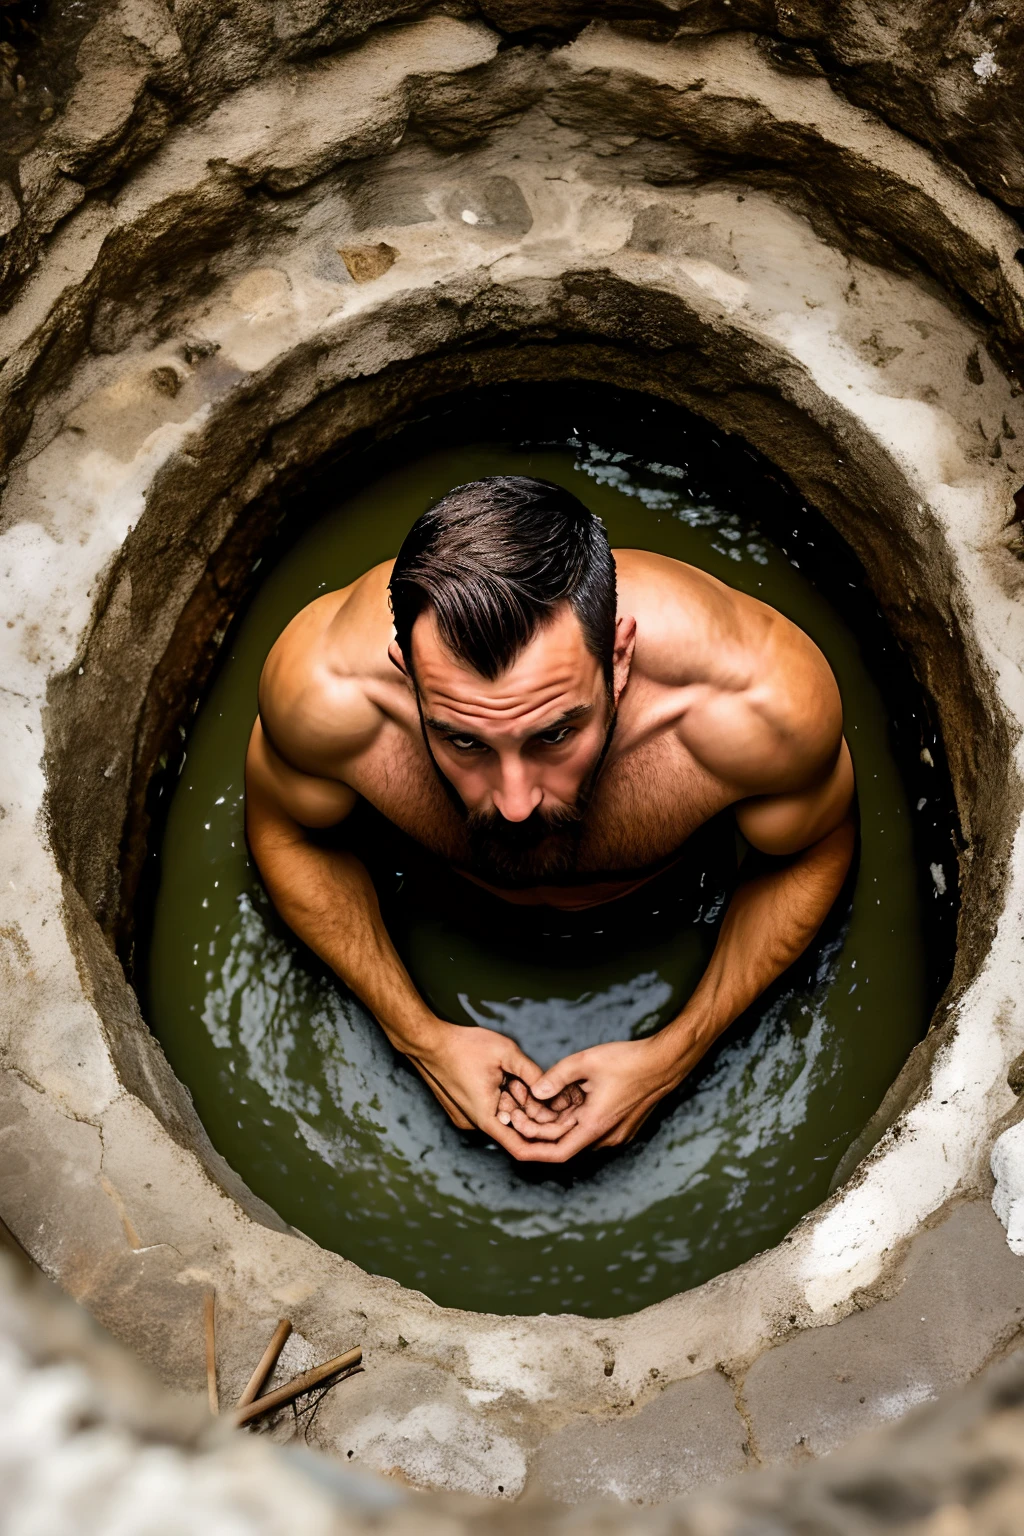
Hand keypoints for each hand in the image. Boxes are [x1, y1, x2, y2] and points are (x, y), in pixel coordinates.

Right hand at [407, 1021, 580, 1156]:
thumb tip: (553, 1089)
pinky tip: (507, 1080)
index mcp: (486, 1117)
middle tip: (554, 1099)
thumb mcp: (506, 1052)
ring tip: (522, 1081)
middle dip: (534, 1114)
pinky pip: (490, 1112)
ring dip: (517, 1105)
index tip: (565, 1128)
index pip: (520, 1147)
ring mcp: (466, 1118)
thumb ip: (531, 1072)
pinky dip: (504, 1101)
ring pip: (502, 1119)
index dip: (545, 1141)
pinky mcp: (462, 1110)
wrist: (427, 1041)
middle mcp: (474, 1123)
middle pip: (514, 1130)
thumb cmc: (463, 1045)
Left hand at [502, 1035, 680, 1163]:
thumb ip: (556, 1077)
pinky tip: (565, 1099)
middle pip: (565, 1142)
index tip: (514, 1144)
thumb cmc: (629, 1060)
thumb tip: (536, 1092)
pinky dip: (574, 1118)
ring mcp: (616, 1133)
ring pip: (578, 1134)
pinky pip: (591, 1128)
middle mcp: (606, 1136)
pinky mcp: (622, 1126)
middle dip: (539, 1129)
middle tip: (518, 1111)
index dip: (533, 1151)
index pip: (558, 1153)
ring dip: (558, 1122)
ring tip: (538, 1101)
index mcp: (595, 1125)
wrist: (666, 1062)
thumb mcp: (585, 1061)